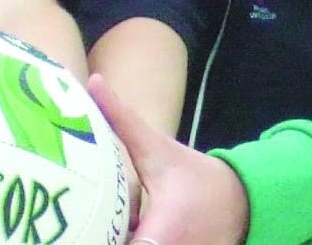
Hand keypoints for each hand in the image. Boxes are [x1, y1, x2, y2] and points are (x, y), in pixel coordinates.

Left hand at [88, 74, 247, 244]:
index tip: (73, 230)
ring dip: (110, 241)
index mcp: (161, 234)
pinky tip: (113, 232)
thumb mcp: (159, 150)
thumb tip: (93, 83)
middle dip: (97, 239)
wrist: (241, 203)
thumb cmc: (196, 177)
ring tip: (86, 229)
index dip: (94, 241)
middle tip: (70, 227)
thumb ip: (123, 120)